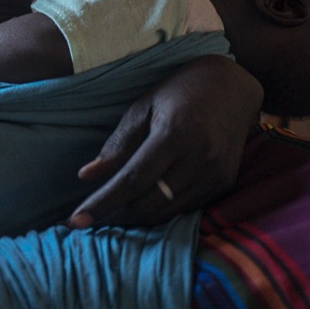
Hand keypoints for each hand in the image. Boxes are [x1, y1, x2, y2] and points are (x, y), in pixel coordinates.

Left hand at [67, 55, 261, 227]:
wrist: (233, 87)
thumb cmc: (180, 91)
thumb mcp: (143, 107)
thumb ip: (118, 144)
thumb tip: (88, 176)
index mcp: (175, 133)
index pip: (133, 179)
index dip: (103, 203)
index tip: (76, 221)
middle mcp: (199, 157)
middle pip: (149, 203)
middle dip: (116, 213)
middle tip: (93, 212)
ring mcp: (215, 173)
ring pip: (166, 212)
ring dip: (136, 216)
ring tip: (114, 208)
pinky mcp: (224, 183)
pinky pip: (185, 209)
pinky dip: (161, 209)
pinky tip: (145, 200)